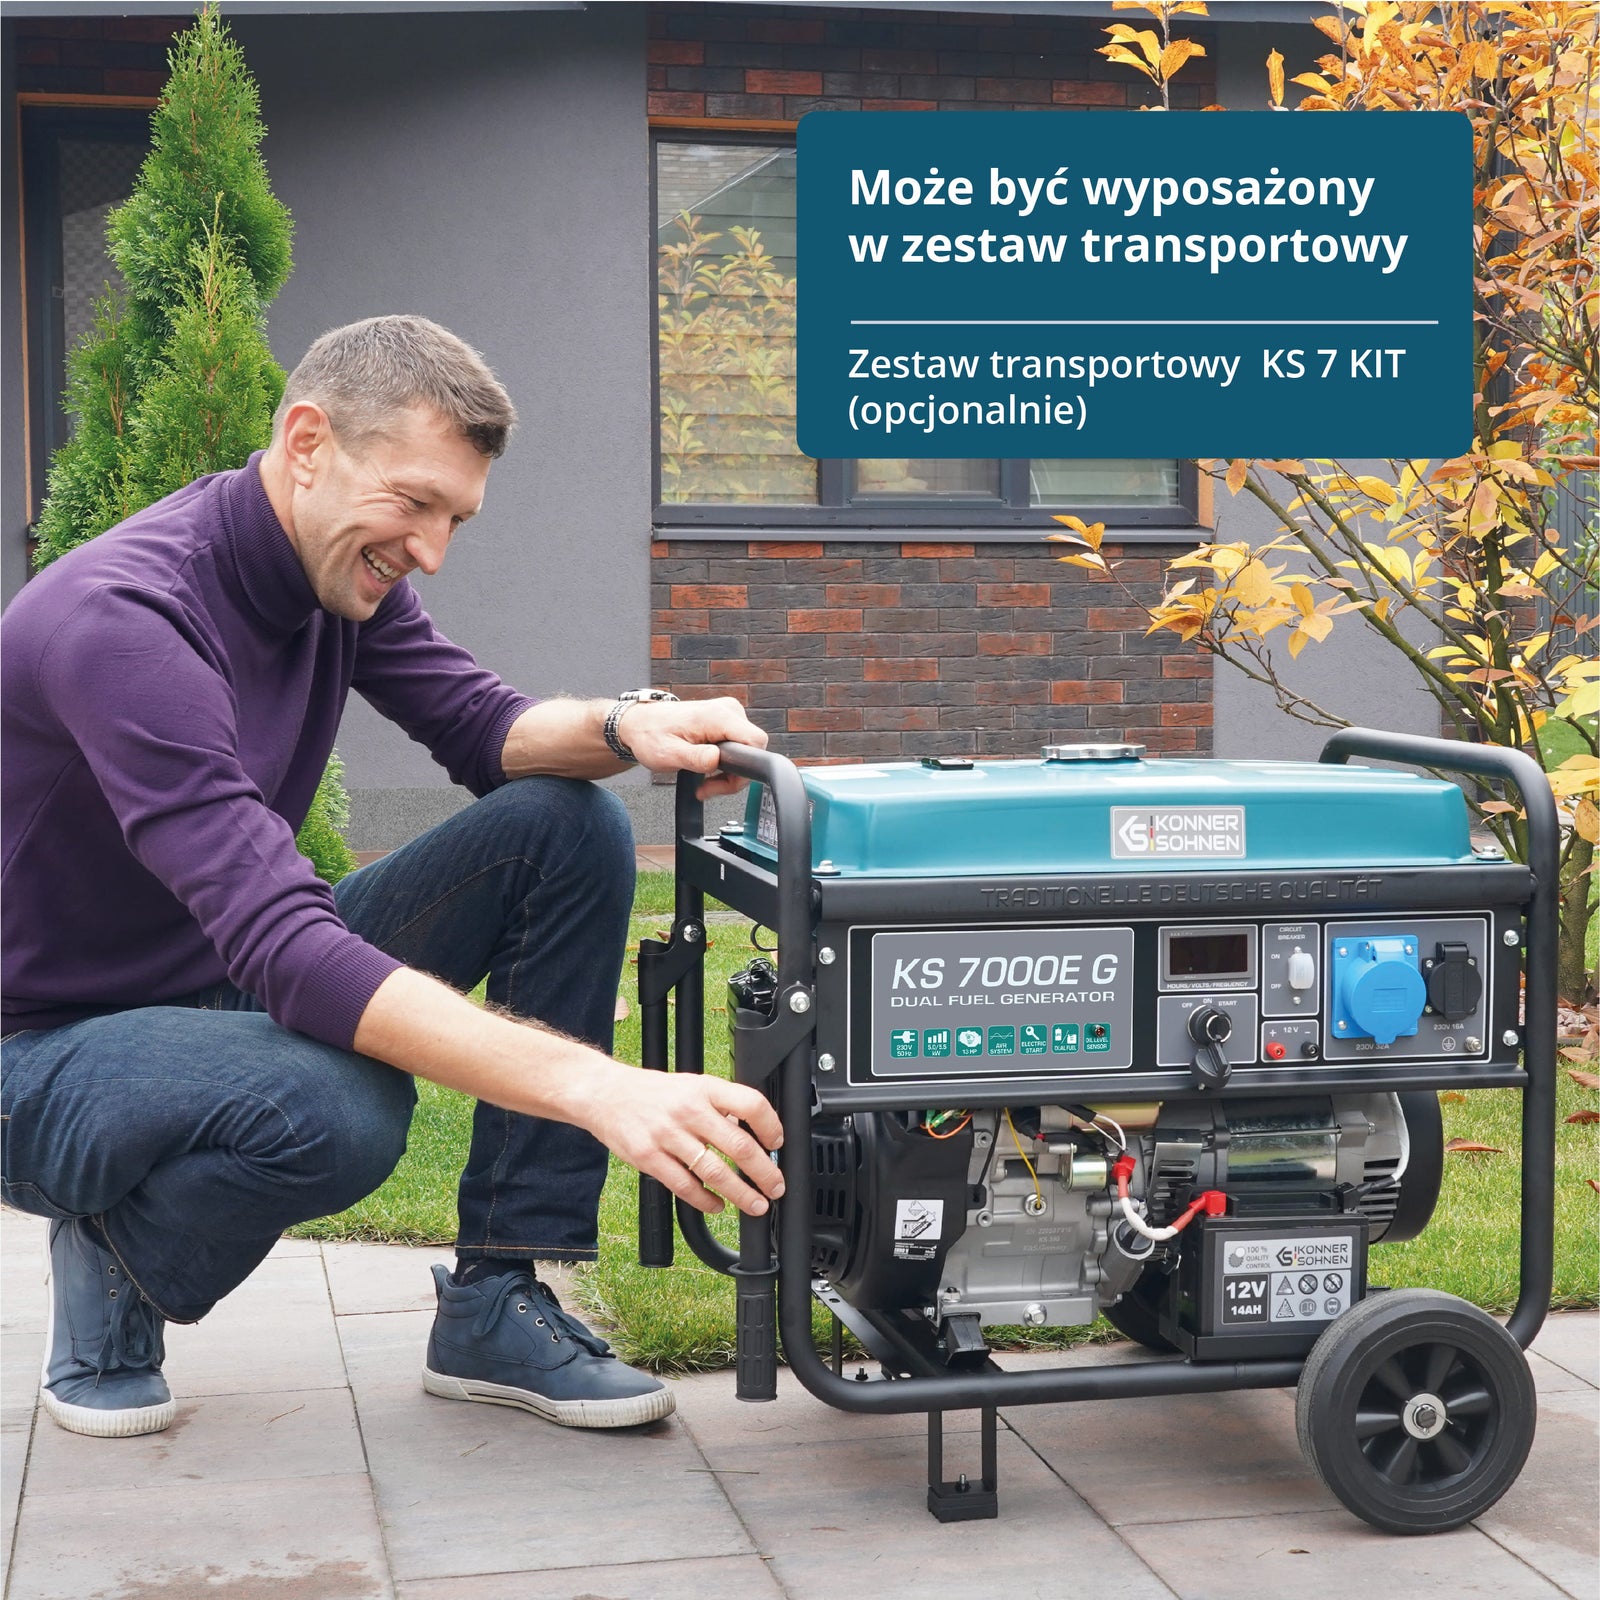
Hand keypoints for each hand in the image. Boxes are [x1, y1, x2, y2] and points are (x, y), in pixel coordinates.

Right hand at [581, 1059, 784, 1216]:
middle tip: (776, 1186)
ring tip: (756, 1204)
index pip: (750, 1104)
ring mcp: (667, 1135)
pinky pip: (685, 1186)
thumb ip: (718, 1106)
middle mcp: (688, 1110)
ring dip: (741, 1194)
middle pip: (739, 1145)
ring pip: (715, 1172)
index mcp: (704, 1088)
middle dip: (764, 1172)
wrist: (603, 1094)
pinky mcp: (648, 1158)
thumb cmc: (652, 1093)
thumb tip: (753, 1133)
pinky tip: (717, 1206)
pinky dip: (706, 1201)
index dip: (771, 1126)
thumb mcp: (690, 1086)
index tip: (777, 1144)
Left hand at [616, 696, 766, 797]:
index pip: (756, 742)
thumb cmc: (650, 735)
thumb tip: (717, 760)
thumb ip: (695, 758)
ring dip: (729, 772)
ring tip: (705, 781)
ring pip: (747, 751)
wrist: (639, 724)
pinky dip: (726, 763)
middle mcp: (728, 711)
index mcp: (717, 716)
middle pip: (753, 749)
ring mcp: (728, 714)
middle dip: (734, 776)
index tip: (722, 782)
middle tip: (709, 787)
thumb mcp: (668, 754)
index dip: (745, 768)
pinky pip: (738, 746)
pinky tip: (708, 769)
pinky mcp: (725, 721)